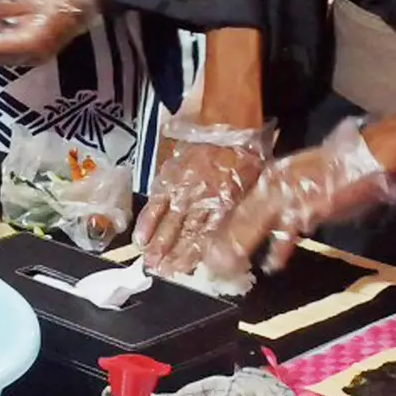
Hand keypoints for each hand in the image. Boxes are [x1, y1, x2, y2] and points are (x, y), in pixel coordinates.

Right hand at [134, 114, 270, 289]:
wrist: (227, 121)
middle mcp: (203, 199)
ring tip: (151, 265)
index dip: (200, 254)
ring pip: (170, 222)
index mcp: (225, 202)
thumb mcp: (254, 182)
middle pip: (187, 233)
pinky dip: (148, 222)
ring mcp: (183, 189)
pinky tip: (140, 239)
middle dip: (176, 256)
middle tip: (166, 274)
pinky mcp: (169, 177)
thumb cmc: (244, 150)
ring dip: (159, 245)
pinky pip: (155, 202)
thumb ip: (240, 207)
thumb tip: (234, 229)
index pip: (211, 235)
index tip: (192, 270)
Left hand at [219, 116, 395, 274]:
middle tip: (208, 263)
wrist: (365, 156)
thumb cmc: (337, 168)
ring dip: (239, 247)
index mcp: (270, 177)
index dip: (223, 225)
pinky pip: (287, 234)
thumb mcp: (300, 177)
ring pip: (253, 225)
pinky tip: (271, 266)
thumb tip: (274, 220)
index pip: (239, 205)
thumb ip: (284, 196)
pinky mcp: (305, 208)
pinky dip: (279, 251)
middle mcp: (272, 184)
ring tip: (226, 266)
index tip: (208, 243)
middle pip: (239, 216)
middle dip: (222, 240)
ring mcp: (287, 195)